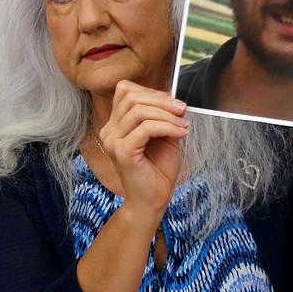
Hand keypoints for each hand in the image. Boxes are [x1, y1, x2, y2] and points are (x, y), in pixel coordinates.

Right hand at [95, 80, 187, 219]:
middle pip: (131, 97)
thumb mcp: (163, 136)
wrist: (152, 200)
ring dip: (167, 115)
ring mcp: (112, 141)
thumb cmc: (158, 170)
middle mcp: (109, 130)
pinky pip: (146, 128)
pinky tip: (181, 133)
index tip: (173, 103)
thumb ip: (162, 116)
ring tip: (183, 125)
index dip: (151, 91)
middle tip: (182, 110)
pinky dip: (168, 127)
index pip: (125, 91)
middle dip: (161, 100)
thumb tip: (172, 98)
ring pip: (139, 111)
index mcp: (115, 125)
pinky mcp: (122, 151)